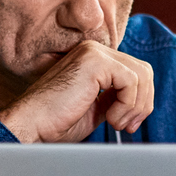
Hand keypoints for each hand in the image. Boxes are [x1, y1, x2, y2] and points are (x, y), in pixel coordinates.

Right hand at [0, 41, 154, 143]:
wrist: (32, 126)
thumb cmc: (56, 122)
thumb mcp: (95, 109)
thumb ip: (114, 99)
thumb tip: (140, 102)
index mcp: (94, 59)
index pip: (136, 72)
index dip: (140, 100)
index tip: (129, 124)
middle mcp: (94, 50)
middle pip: (144, 71)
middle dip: (142, 103)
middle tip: (127, 126)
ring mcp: (94, 52)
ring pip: (142, 75)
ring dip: (135, 106)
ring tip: (115, 122)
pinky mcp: (95, 61)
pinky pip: (132, 80)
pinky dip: (128, 104)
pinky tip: (110, 117)